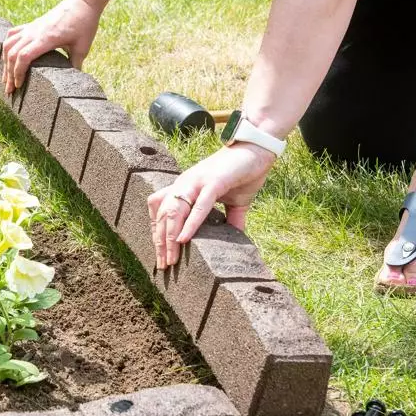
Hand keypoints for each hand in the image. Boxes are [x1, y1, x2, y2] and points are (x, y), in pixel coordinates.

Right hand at [1, 0, 100, 92]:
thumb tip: (73, 82)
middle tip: (10, 90)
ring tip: (6, 77)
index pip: (24, 56)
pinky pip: (12, 35)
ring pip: (8, 44)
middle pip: (12, 53)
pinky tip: (8, 57)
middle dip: (8, 74)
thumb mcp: (83, 47)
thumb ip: (75, 65)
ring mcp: (31, 27)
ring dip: (5, 61)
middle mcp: (34, 32)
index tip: (19, 86)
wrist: (81, 2)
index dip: (18, 73)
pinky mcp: (31, 24)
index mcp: (47, 38)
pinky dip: (7, 46)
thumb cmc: (84, 23)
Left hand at [148, 143, 276, 268]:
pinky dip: (190, 223)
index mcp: (186, 187)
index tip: (160, 256)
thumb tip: (236, 239)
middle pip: (163, 214)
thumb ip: (231, 220)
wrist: (257, 149)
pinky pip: (198, 206)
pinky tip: (184, 240)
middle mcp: (185, 183)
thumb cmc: (244, 173)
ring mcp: (197, 182)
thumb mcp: (235, 202)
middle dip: (161, 242)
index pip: (161, 210)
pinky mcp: (213, 182)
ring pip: (174, 211)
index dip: (157, 233)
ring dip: (170, 237)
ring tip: (170, 258)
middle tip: (164, 265)